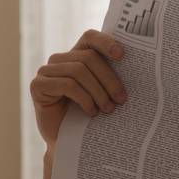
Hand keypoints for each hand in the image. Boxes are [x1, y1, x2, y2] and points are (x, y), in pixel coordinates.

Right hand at [30, 30, 127, 147]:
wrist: (69, 141)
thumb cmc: (90, 114)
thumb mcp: (104, 92)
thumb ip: (112, 77)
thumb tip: (140, 68)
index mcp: (77, 56)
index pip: (90, 38)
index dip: (106, 42)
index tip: (122, 56)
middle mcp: (60, 60)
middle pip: (88, 57)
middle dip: (109, 79)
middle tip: (121, 99)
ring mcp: (46, 71)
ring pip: (79, 71)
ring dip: (98, 92)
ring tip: (107, 109)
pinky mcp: (38, 86)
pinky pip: (67, 85)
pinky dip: (84, 99)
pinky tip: (91, 112)